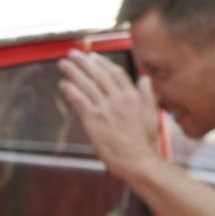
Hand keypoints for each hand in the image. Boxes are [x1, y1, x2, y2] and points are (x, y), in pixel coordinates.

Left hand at [57, 51, 163, 182]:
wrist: (138, 161)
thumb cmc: (145, 143)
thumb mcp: (151, 114)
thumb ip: (147, 94)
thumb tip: (145, 78)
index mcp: (132, 96)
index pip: (115, 72)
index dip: (102, 63)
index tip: (93, 58)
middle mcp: (118, 98)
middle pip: (98, 73)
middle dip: (84, 61)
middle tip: (73, 54)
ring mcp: (105, 108)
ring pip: (86, 83)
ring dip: (73, 71)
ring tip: (63, 64)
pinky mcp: (94, 119)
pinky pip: (79, 100)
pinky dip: (70, 90)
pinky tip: (63, 84)